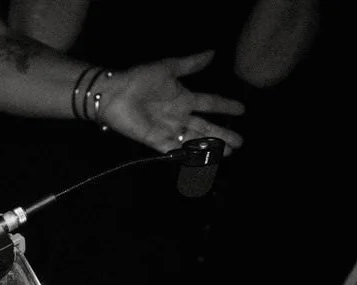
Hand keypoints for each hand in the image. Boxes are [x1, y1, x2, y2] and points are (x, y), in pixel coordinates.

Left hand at [100, 51, 246, 154]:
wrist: (113, 93)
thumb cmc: (138, 79)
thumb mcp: (168, 68)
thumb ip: (190, 64)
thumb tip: (213, 53)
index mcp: (183, 98)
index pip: (210, 103)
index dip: (225, 106)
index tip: (242, 110)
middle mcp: (178, 116)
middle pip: (206, 127)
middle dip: (223, 134)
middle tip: (240, 142)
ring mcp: (168, 129)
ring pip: (195, 140)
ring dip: (212, 147)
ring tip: (229, 153)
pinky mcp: (155, 140)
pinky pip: (175, 149)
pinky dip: (188, 155)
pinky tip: (202, 159)